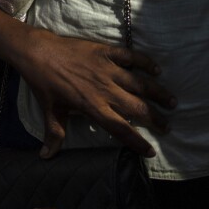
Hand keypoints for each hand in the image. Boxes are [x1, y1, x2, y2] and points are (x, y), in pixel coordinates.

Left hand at [12, 29, 174, 158]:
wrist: (36, 52)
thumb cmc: (43, 84)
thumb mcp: (49, 111)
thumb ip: (54, 134)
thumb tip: (46, 156)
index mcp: (92, 107)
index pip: (121, 129)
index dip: (137, 142)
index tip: (151, 151)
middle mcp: (105, 90)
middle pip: (138, 108)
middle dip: (156, 119)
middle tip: (167, 126)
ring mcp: (107, 69)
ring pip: (140, 83)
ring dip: (158, 92)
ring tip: (172, 101)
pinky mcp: (106, 52)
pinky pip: (131, 57)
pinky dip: (145, 62)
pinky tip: (157, 70)